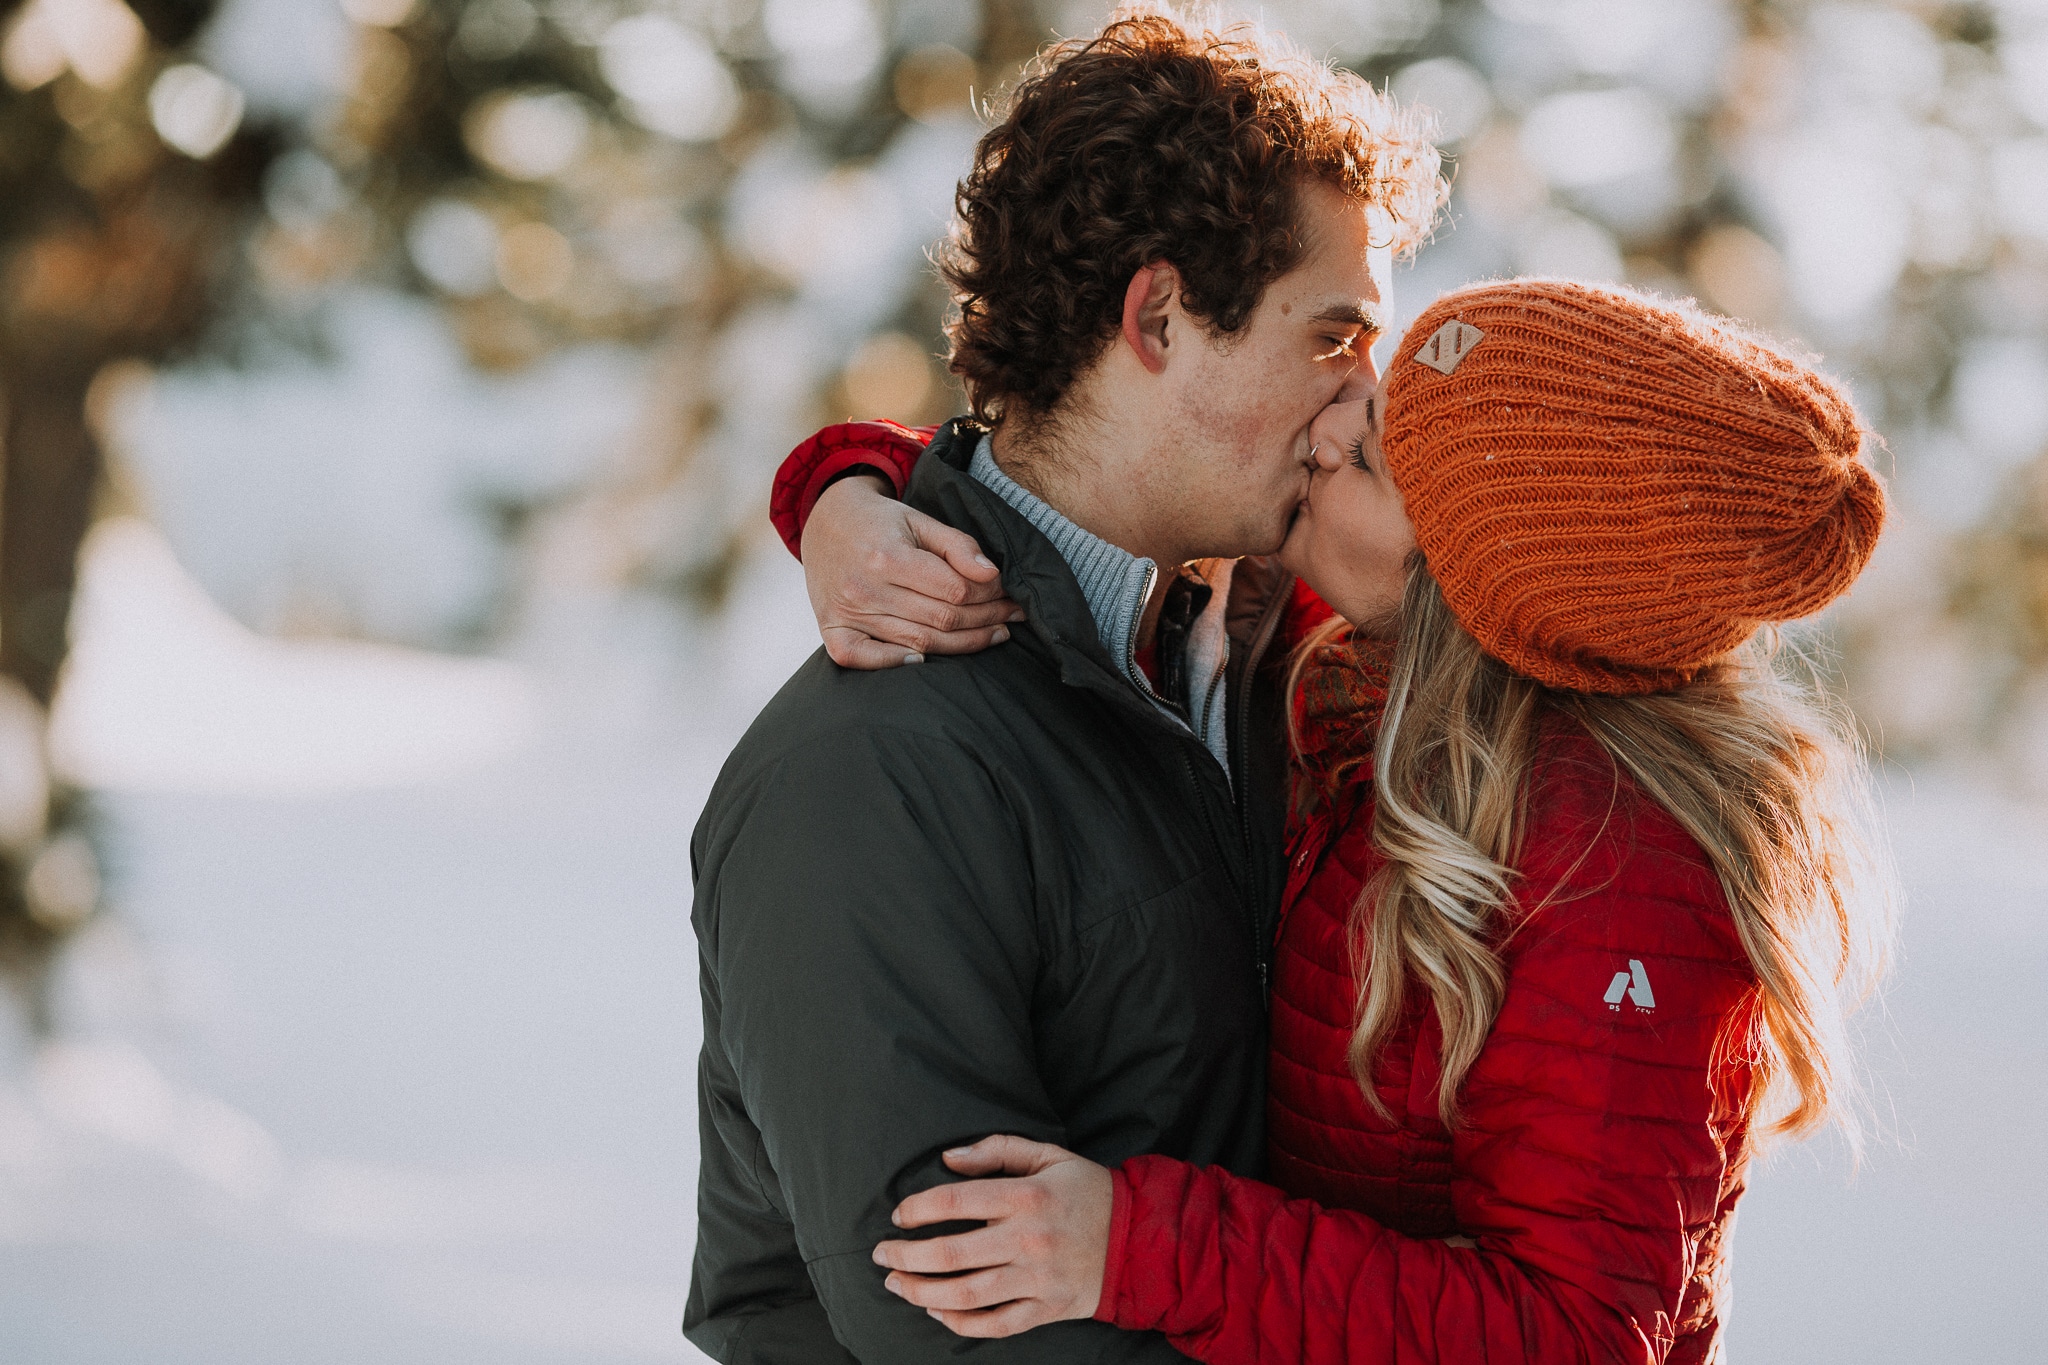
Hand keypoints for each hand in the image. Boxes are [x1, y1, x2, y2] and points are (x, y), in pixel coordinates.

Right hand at [802, 476, 1023, 668]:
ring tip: (995, 634)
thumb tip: (992, 575)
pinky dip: (895, 663)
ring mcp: (847, 613)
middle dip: (986, 619)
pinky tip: (925, 658)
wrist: (824, 521)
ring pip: (918, 642)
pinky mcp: (833, 630)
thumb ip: (957, 545)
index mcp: (887, 557)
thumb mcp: (920, 520)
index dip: (989, 594)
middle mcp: (864, 588)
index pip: (955, 589)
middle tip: (1011, 615)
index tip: (1007, 592)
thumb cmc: (880, 522)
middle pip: (942, 619)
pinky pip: (863, 659)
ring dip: (964, 644)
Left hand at [872, 1135, 1111, 1337]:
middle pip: (951, 1254)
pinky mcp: (1047, 1309)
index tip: (900, 1215)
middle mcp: (1029, 1239)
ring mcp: (1038, 1279)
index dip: (918, 1209)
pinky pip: (996, 1324)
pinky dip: (962, 1324)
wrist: (1139, 1237)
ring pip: (967, 1294)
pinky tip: (938, 1313)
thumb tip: (949, 1159)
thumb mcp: (1049, 1154)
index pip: (956, 1202)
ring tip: (897, 1284)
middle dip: (906, 1256)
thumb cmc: (1086, 1190)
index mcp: (1027, 1196)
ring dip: (922, 1292)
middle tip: (882, 1254)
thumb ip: (997, 1150)